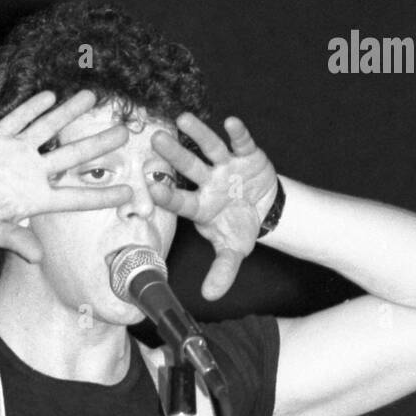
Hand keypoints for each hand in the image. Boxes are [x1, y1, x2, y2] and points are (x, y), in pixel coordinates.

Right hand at [0, 89, 132, 262]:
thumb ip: (15, 240)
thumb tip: (38, 258)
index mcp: (35, 199)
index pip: (76, 197)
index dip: (102, 195)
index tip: (128, 192)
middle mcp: (32, 173)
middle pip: (73, 156)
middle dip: (98, 144)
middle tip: (124, 132)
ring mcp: (16, 153)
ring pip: (49, 129)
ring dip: (69, 113)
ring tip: (92, 96)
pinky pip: (19, 119)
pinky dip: (33, 107)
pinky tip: (50, 96)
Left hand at [150, 113, 278, 299]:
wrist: (263, 210)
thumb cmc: (240, 228)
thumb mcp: (233, 252)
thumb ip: (221, 272)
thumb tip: (209, 296)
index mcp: (200, 206)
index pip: (180, 201)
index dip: (167, 195)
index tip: (151, 188)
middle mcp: (208, 183)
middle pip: (189, 169)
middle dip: (174, 156)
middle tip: (156, 140)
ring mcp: (225, 167)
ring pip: (209, 149)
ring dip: (199, 134)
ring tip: (183, 119)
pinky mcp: (245, 155)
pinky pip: (240, 142)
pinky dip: (237, 132)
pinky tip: (230, 122)